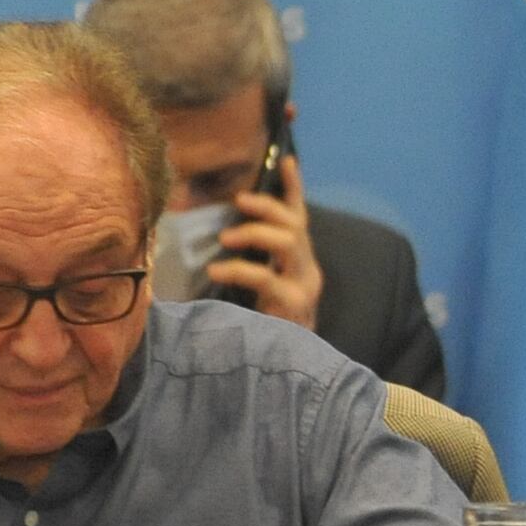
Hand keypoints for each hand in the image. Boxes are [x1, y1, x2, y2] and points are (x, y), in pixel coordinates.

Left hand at [205, 155, 324, 327]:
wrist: (289, 367)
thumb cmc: (268, 322)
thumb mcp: (264, 286)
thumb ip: (255, 261)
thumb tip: (222, 233)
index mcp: (302, 261)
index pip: (300, 216)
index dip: (294, 187)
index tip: (286, 159)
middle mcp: (309, 269)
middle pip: (295, 224)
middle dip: (267, 208)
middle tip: (238, 204)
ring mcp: (305, 287)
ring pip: (289, 242)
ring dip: (255, 233)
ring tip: (226, 238)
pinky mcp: (293, 305)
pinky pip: (265, 277)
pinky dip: (238, 269)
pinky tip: (216, 269)